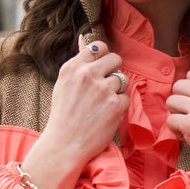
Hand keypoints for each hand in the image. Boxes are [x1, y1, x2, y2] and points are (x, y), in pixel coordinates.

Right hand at [19, 41, 129, 188]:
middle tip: (104, 87)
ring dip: (116, 91)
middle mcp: (87, 75)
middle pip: (115, 59)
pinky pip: (126, 97)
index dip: (103, 57)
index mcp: (72, 67)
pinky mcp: (116, 104)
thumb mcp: (63, 85)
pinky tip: (105, 116)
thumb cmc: (63, 116)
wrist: (64, 145)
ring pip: (122, 79)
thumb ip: (78, 65)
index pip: (98, 47)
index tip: (101, 68)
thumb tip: (88, 43)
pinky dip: (119, 107)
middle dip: (113, 71)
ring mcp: (103, 89)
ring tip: (101, 105)